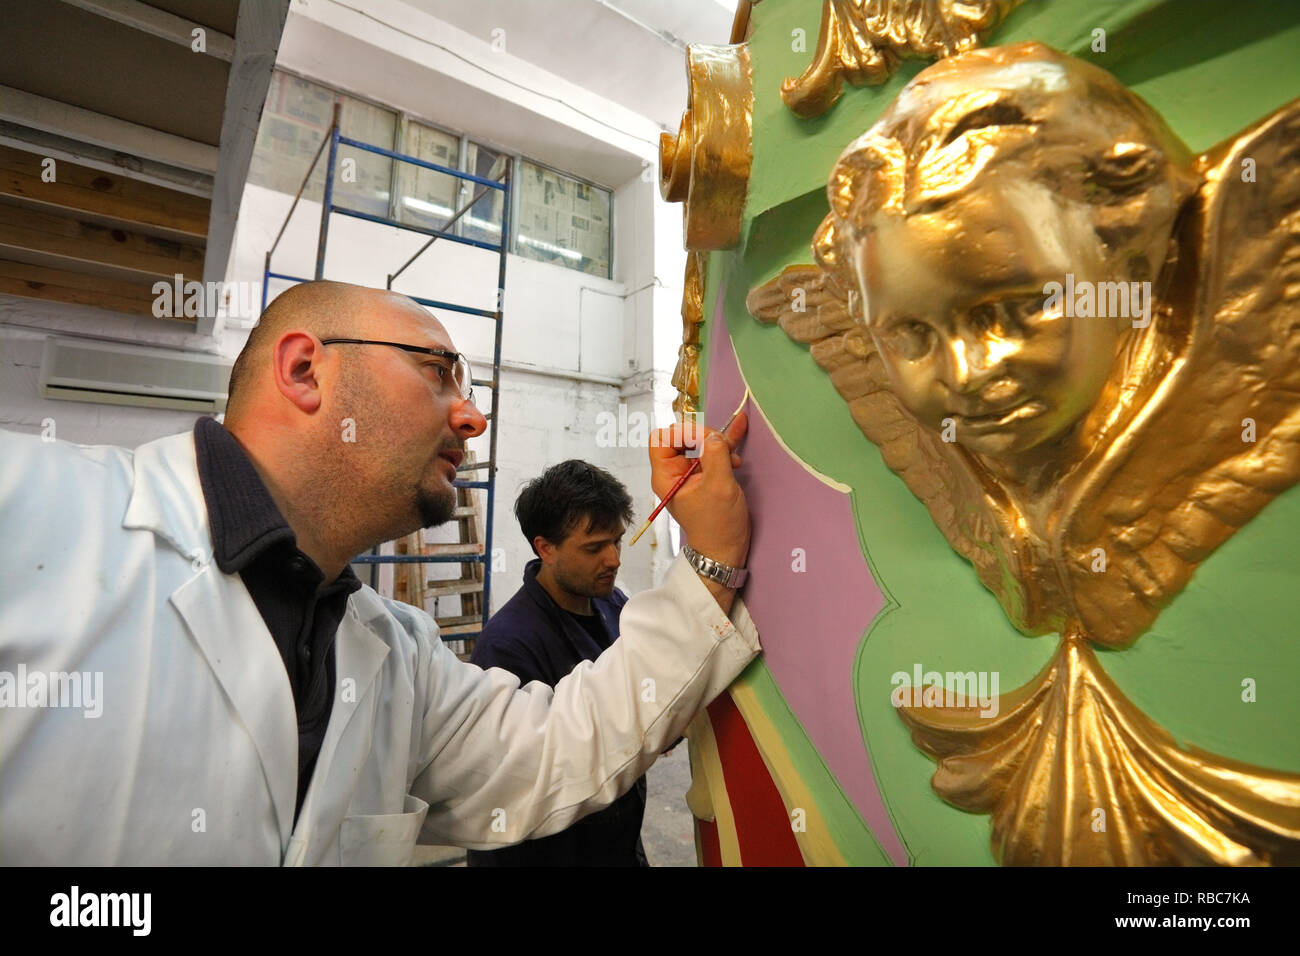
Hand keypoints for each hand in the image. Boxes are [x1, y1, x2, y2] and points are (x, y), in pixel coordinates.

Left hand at [648, 412, 749, 572]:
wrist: (726, 549)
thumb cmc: (717, 525)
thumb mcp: (718, 488)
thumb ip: (715, 457)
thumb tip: (715, 436)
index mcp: (666, 476)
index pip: (662, 439)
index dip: (684, 433)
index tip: (708, 440)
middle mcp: (674, 472)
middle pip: (681, 436)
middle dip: (704, 436)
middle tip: (724, 446)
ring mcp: (690, 473)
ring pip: (699, 442)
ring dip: (718, 442)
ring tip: (734, 457)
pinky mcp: (706, 474)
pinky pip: (712, 450)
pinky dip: (724, 441)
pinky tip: (739, 428)